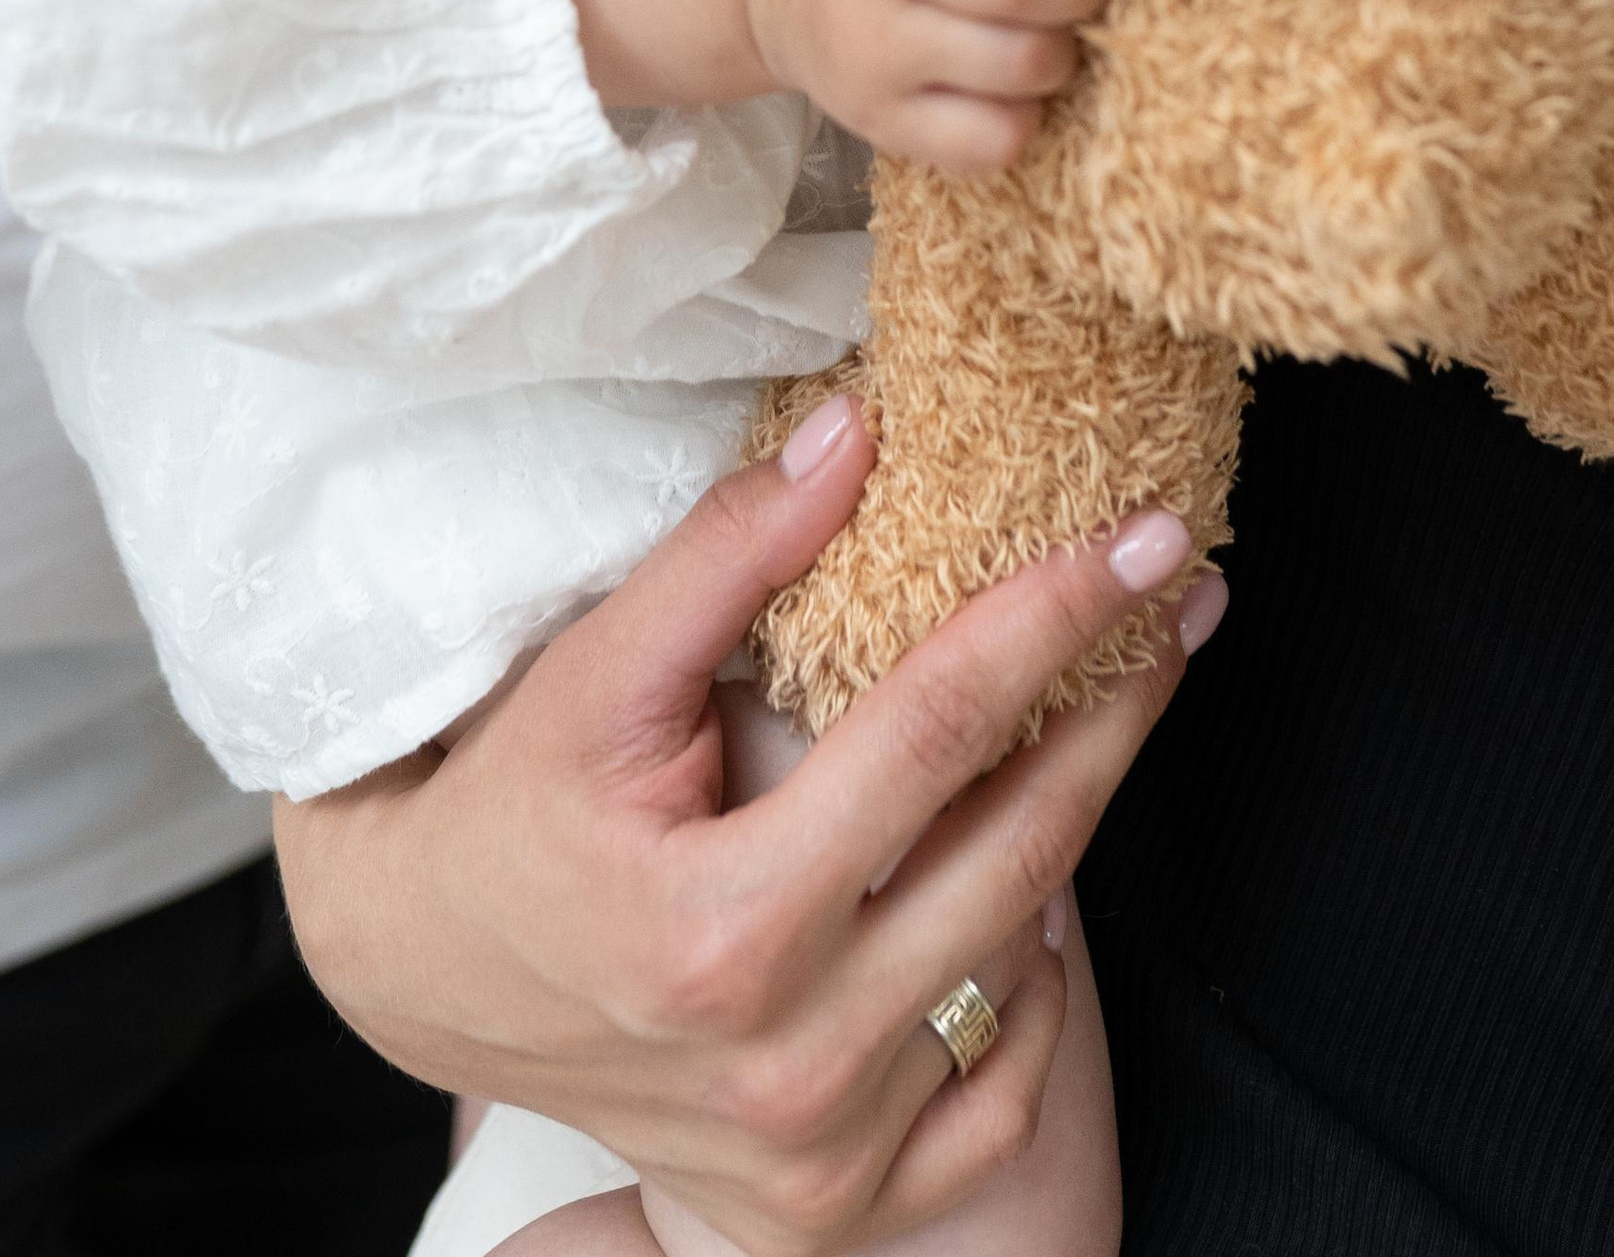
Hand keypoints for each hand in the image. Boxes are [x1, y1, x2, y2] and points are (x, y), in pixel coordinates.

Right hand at [278, 397, 1217, 1255]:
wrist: (425, 978)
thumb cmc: (512, 805)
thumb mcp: (595, 672)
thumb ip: (729, 556)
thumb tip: (857, 433)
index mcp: (720, 926)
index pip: (931, 734)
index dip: (1050, 620)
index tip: (1143, 536)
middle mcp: (784, 1059)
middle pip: (1014, 853)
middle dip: (1118, 708)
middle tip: (1188, 600)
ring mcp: (819, 1150)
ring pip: (1020, 969)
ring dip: (1082, 825)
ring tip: (1114, 710)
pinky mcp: (832, 1208)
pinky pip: (995, 1098)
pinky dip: (1031, 998)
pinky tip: (1027, 901)